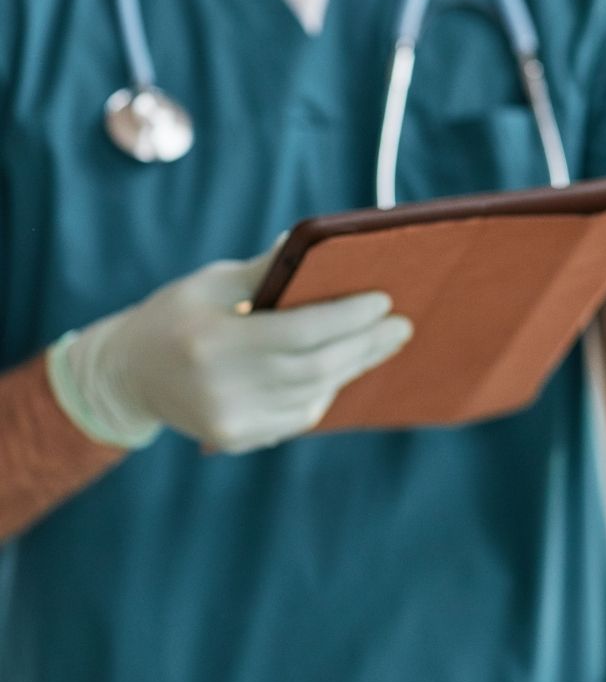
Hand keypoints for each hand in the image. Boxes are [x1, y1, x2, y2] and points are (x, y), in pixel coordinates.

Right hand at [47, 252, 412, 452]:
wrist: (127, 375)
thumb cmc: (176, 315)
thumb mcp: (211, 283)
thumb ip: (267, 269)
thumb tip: (321, 241)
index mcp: (212, 340)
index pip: (299, 331)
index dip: (348, 317)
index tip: (384, 301)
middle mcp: (221, 387)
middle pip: (315, 367)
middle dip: (365, 345)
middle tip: (401, 325)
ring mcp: (229, 420)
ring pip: (313, 395)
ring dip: (353, 367)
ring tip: (382, 343)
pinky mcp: (237, 439)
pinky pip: (299, 416)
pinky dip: (326, 390)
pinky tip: (344, 368)